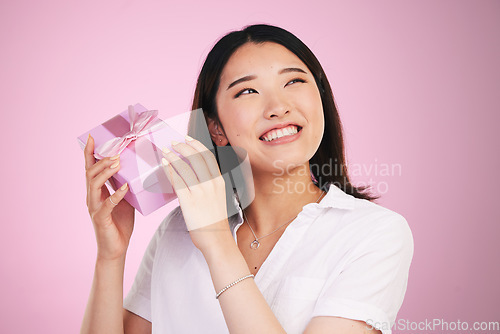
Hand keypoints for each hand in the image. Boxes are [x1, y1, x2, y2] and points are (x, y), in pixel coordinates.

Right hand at [84, 134, 134, 260]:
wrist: (115, 248)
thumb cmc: (120, 222)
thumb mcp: (124, 199)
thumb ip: (124, 185)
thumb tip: (135, 169)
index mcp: (96, 191)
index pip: (90, 168)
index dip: (89, 153)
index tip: (91, 137)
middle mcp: (92, 197)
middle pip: (90, 173)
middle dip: (101, 160)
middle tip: (115, 152)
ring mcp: (95, 207)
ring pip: (94, 184)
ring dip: (105, 172)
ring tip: (117, 163)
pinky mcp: (101, 218)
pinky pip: (107, 204)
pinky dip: (116, 194)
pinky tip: (125, 187)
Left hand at [161, 136, 230, 251]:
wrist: (216, 239)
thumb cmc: (214, 221)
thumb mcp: (218, 198)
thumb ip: (209, 185)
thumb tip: (195, 175)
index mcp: (219, 182)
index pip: (208, 156)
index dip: (196, 145)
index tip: (187, 138)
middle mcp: (211, 184)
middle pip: (196, 157)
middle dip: (183, 147)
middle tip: (173, 143)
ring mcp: (201, 192)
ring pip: (185, 166)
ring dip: (173, 155)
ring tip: (164, 151)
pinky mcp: (189, 200)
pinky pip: (177, 180)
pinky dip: (170, 169)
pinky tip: (164, 164)